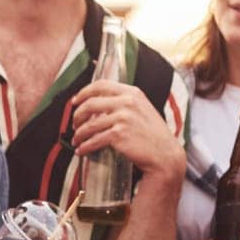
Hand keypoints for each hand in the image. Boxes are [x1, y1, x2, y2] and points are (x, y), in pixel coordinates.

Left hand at [68, 81, 183, 180]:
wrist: (165, 154)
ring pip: (89, 125)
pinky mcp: (119, 134)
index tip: (75, 101)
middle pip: (90, 104)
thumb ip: (124, 102)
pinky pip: (94, 140)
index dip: (84, 92)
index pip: (101, 85)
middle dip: (77, 115)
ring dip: (79, 134)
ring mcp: (123, 118)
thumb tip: (97, 103)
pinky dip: (84, 147)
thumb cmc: (153, 134)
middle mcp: (127, 102)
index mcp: (132, 93)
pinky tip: (81, 150)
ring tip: (76, 140)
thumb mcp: (142, 109)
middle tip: (75, 124)